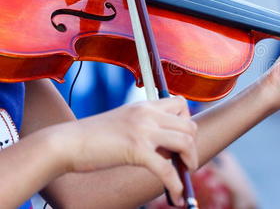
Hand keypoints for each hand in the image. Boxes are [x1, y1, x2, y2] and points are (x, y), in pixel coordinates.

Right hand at [52, 97, 196, 206]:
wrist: (66, 142)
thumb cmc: (93, 136)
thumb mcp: (124, 122)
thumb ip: (146, 126)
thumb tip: (167, 145)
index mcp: (145, 105)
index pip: (182, 104)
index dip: (187, 123)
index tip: (181, 140)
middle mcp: (147, 114)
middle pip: (190, 125)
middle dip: (192, 146)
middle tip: (185, 162)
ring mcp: (143, 130)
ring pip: (185, 142)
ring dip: (190, 162)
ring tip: (184, 175)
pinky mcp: (136, 150)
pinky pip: (167, 169)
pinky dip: (176, 185)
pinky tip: (176, 195)